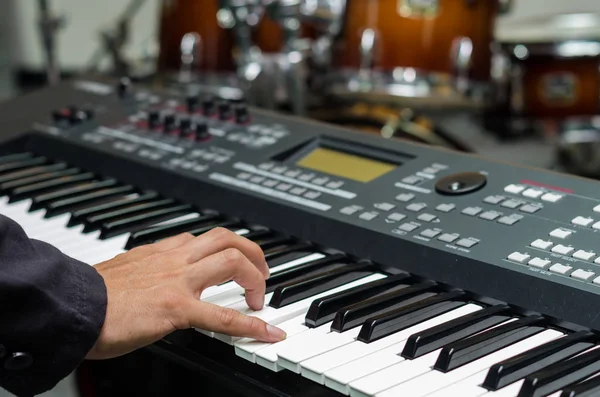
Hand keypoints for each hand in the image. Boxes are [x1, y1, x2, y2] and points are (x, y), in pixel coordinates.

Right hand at [86, 227, 286, 359]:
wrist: (71, 307)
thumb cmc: (91, 294)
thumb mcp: (123, 269)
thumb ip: (145, 267)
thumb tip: (153, 274)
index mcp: (161, 252)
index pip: (204, 239)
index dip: (228, 248)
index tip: (238, 259)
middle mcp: (174, 259)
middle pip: (226, 239)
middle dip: (252, 253)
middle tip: (260, 273)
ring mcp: (178, 281)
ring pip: (231, 262)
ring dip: (255, 278)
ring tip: (259, 298)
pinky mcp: (176, 308)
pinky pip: (223, 315)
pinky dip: (251, 325)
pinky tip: (266, 332)